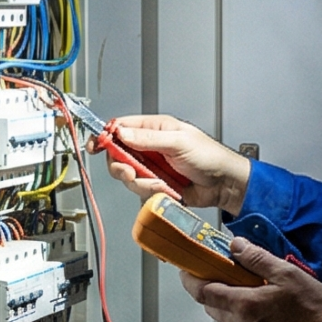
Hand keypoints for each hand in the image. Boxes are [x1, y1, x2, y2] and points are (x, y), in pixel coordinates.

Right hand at [102, 113, 250, 214]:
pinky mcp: (156, 185)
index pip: (121, 128)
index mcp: (154, 129)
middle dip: (123, 166)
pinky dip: (150, 193)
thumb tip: (122, 132)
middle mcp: (150, 148)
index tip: (97, 145)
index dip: (106, 136)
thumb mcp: (179, 142)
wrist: (224, 184)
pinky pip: (141, 191)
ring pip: (129, 176)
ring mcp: (152, 167)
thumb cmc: (210, 156)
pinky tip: (165, 190)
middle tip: (132, 172)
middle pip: (119, 155)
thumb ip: (148, 139)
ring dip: (142, 182)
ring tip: (160, 183)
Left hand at [180, 237, 321, 321]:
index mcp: (244, 305)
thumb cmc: (314, 311)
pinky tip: (271, 315)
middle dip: (213, 291)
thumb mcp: (287, 273)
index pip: (203, 292)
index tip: (186, 270)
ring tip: (257, 294)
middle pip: (213, 307)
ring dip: (235, 307)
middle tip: (224, 276)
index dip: (191, 280)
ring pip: (231, 321)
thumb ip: (257, 259)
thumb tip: (236, 246)